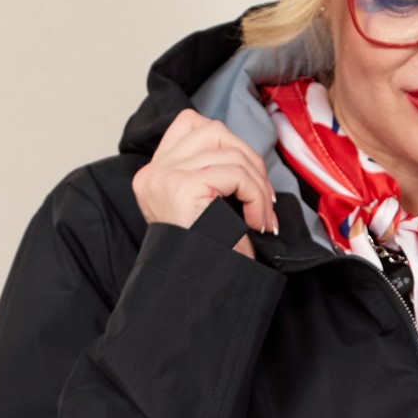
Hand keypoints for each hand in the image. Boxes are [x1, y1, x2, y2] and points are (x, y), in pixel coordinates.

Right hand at [132, 108, 278, 257]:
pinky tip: (256, 222)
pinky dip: (256, 196)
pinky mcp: (182, 187)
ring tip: (262, 217)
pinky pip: (235, 174)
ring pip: (230, 153)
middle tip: (263, 200)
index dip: (227, 141)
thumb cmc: (210, 258)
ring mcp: (164, 177)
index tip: (246, 178)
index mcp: (154, 174)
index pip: (190, 124)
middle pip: (214, 131)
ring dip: (258, 185)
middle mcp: (153, 172)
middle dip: (249, 161)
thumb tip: (245, 153)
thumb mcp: (207, 206)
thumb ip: (213, 172)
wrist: (203, 293)